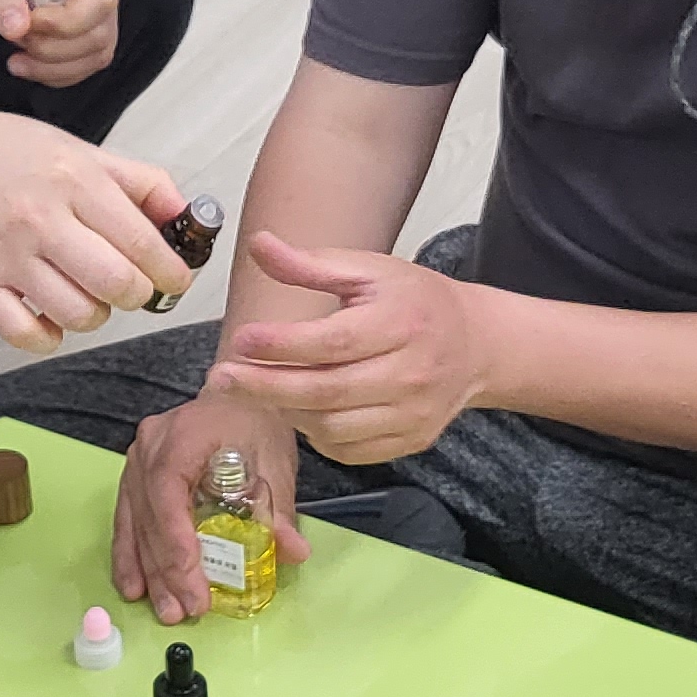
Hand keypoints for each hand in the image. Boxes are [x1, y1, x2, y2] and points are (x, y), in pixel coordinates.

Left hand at [0, 0, 122, 90]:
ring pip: (95, 54)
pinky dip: (53, 74)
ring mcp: (94, 11)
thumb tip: (15, 27)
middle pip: (99, 33)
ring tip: (16, 53)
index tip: (29, 21)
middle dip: (53, 47)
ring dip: (51, 66)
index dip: (66, 21)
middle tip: (17, 35)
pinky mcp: (84, 33)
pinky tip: (26, 63)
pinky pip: (83, 65)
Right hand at [0, 112, 190, 349]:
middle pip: (116, 284)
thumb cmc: (15, 155)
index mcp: (76, 182)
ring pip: (77, 314)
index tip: (174, 279)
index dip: (171, 271)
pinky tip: (52, 316)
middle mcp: (43, 221)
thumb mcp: (86, 152)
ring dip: (97, 315)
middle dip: (139, 295)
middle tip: (134, 287)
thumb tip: (187, 217)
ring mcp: (9, 257)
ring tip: (91, 295)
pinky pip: (24, 334)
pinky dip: (48, 336)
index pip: (142, 242)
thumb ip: (143, 183)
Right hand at [108, 386, 307, 624]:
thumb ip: (279, 509)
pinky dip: (131, 557)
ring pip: (134, 523)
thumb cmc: (255, 422)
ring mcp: (136, 461)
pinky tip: (135, 588)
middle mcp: (150, 445)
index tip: (189, 575)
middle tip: (185, 609)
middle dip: (166, 568)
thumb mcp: (274, 460)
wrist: (235, 395)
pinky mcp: (133, 477)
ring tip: (165, 610)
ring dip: (148, 571)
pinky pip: (127, 521)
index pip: (168, 490)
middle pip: (150, 514)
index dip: (175, 537)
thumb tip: (294, 553)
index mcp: (183, 434)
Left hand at [210, 234, 486, 464]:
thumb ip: (311, 264)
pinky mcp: (411, 441)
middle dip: (266, 387)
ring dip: (287, 411)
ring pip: (333, 427)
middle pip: (327, 391)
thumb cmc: (414, 301)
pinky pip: (349, 451)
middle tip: (221, 379)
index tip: (240, 340)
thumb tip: (260, 245)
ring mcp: (413, 414)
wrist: (476, 343)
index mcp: (402, 322)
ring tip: (259, 390)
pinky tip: (299, 410)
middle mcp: (412, 373)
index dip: (283, 345)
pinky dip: (315, 435)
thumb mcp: (368, 270)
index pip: (335, 342)